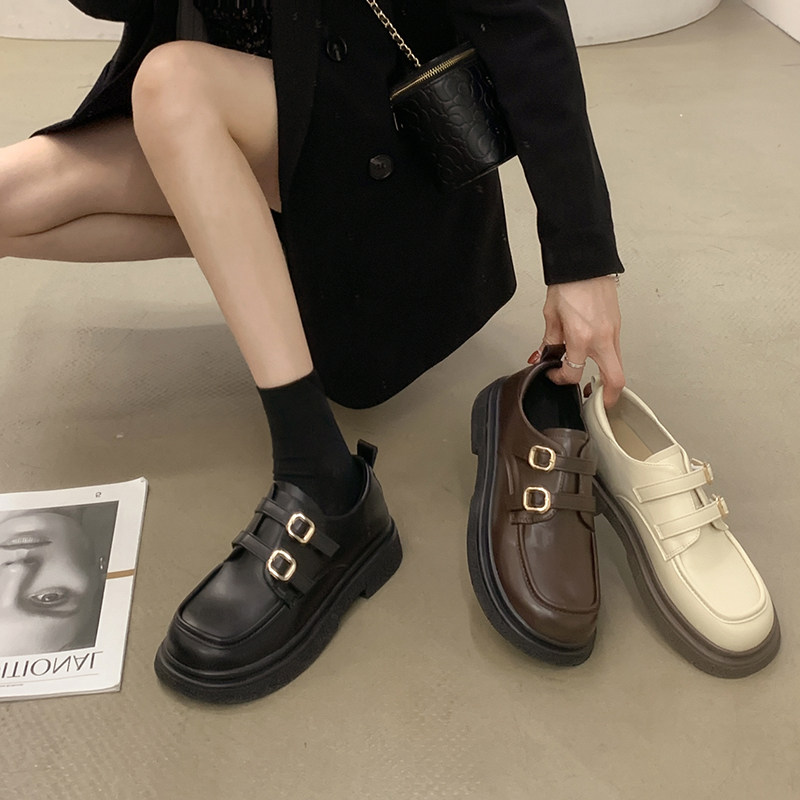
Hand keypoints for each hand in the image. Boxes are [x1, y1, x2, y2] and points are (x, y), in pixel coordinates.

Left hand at [531, 275, 624, 406]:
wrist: (584, 262)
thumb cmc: (568, 283)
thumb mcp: (551, 315)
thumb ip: (550, 340)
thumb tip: (546, 355)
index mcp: (581, 337)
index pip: (574, 373)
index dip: (561, 380)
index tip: (555, 376)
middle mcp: (602, 338)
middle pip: (615, 379)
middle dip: (609, 398)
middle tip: (599, 404)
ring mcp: (613, 331)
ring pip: (616, 364)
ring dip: (606, 375)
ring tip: (592, 379)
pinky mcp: (617, 324)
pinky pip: (614, 349)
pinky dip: (605, 357)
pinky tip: (592, 353)